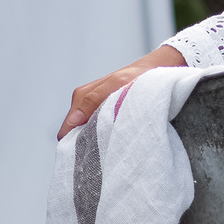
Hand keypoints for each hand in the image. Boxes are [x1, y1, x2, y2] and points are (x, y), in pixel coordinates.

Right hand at [59, 44, 186, 139]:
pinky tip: (117, 138)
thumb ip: (93, 100)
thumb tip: (74, 120)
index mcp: (81, 97)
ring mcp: (94, 110)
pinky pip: (99, 129)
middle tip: (103, 151)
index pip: (67, 128)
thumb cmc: (137, 76)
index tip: (88, 154)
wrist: (157, 70)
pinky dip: (105, 135)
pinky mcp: (106, 114)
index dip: (74, 143)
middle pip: (75, 133)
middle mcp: (84, 104)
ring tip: (111, 144)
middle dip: (85, 143)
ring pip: (87, 132)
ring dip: (97, 139)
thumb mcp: (116, 84)